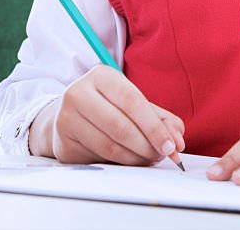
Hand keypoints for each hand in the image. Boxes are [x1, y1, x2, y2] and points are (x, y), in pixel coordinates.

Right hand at [28, 64, 185, 164]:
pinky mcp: (63, 142)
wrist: (69, 116)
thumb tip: (176, 140)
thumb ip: (161, 119)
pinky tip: (130, 160)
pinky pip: (98, 158)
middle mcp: (79, 92)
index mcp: (101, 76)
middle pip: (121, 126)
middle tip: (162, 155)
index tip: (171, 146)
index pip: (132, 101)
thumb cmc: (107, 107)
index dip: (154, 126)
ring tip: (148, 158)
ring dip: (136, 158)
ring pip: (110, 146)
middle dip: (147, 146)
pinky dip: (120, 163)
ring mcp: (67, 117)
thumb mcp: (134, 104)